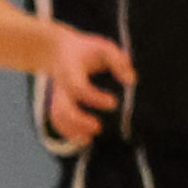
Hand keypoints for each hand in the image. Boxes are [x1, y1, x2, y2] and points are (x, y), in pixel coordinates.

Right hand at [38, 22, 133, 145]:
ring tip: (90, 138)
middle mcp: (61, 86)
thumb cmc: (85, 50)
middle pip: (62, 107)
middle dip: (78, 120)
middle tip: (98, 127)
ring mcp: (57, 96)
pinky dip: (68, 133)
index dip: (94, 97)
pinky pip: (58, 121)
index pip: (78, 87)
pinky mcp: (58, 104)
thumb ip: (117, 61)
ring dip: (72, 130)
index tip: (114, 102)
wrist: (57, 50)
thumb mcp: (103, 48)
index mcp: (71, 70)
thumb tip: (131, 80)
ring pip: (58, 116)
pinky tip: (84, 140)